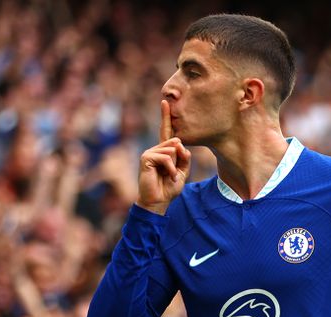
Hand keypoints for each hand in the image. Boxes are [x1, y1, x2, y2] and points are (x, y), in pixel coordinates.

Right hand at [136, 100, 190, 214]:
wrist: (158, 202)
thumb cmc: (169, 188)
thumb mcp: (182, 172)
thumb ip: (184, 158)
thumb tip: (179, 144)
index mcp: (164, 151)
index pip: (166, 131)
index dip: (166, 116)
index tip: (165, 101)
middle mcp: (156, 149)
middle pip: (175, 142)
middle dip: (180, 158)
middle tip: (173, 173)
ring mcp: (149, 153)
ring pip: (171, 149)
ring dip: (175, 166)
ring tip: (169, 176)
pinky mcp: (146, 158)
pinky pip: (166, 157)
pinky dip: (170, 168)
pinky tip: (167, 176)